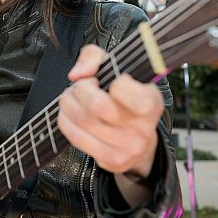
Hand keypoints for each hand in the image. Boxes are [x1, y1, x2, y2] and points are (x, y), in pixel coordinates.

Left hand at [58, 45, 163, 177]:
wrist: (140, 139)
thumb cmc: (126, 98)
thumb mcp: (117, 68)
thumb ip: (94, 57)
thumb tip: (78, 74)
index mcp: (151, 101)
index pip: (123, 88)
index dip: (108, 81)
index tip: (108, 81)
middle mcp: (143, 127)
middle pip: (96, 105)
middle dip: (79, 90)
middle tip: (81, 87)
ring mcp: (128, 147)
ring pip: (82, 121)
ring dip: (68, 105)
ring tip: (72, 99)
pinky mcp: (112, 160)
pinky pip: (76, 138)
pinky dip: (66, 122)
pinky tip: (70, 115)